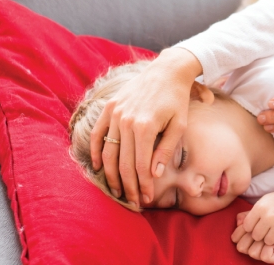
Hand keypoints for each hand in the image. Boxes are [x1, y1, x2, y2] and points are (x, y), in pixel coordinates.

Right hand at [89, 48, 201, 205]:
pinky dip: (94, 152)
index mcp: (145, 126)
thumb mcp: (179, 125)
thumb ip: (165, 150)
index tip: (147, 199)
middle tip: (132, 201)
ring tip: (116, 190)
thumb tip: (154, 175)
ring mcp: (115, 114)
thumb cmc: (177, 99)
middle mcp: (126, 121)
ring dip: (110, 174)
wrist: (167, 70)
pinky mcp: (109, 107)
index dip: (143, 185)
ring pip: (108, 152)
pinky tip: (97, 167)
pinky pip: (97, 134)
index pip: (141, 165)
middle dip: (128, 185)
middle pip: (123, 163)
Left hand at [232, 212, 273, 263]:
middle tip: (267, 228)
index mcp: (260, 208)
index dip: (251, 227)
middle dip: (260, 234)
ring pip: (267, 241)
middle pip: (256, 236)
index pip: (247, 227)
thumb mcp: (263, 202)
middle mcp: (269, 216)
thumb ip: (249, 213)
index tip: (257, 224)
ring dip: (271, 238)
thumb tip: (238, 223)